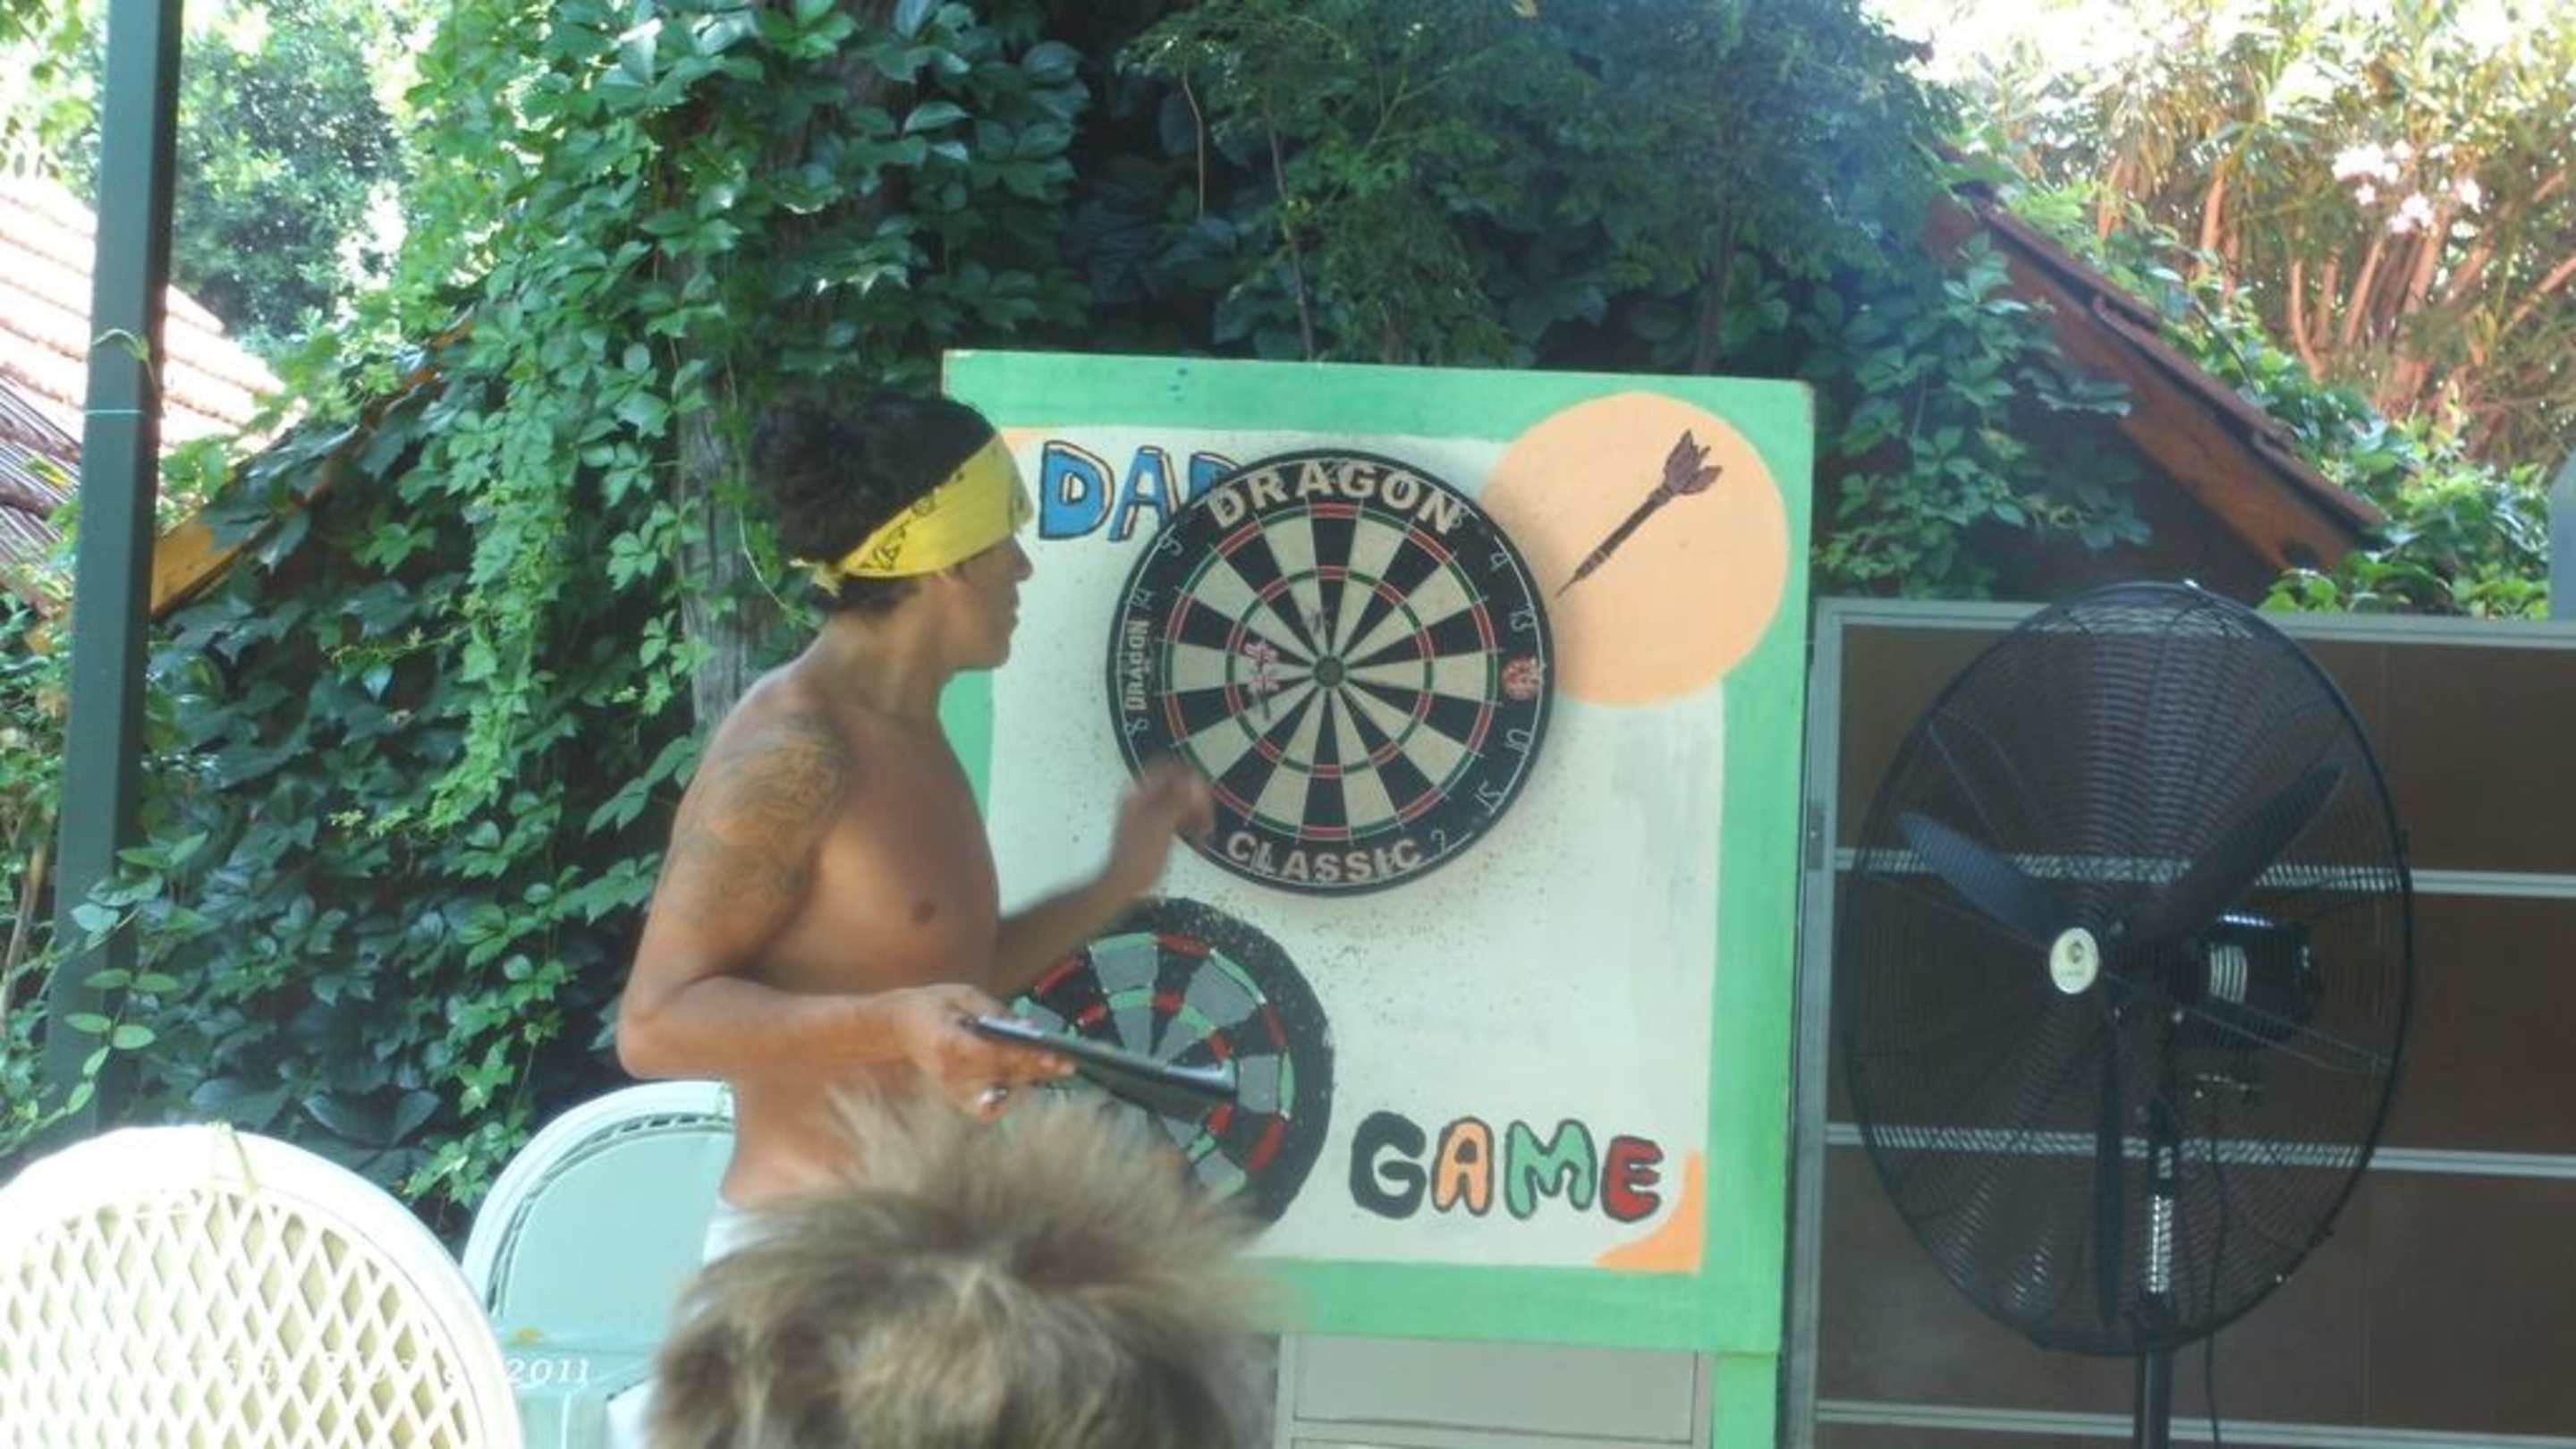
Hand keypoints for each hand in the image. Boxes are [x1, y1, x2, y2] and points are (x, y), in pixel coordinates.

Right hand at [884, 983, 1071, 1119]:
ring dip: (1028, 1081)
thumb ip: (995, 1011)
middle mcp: (952, 1072)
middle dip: (1037, 1069)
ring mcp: (953, 1089)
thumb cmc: (933, 1006)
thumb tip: (1028, 1028)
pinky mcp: (956, 1098)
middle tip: (1067, 1063)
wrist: (899, 1027)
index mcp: (949, 1043)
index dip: (1027, 1056)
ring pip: (1001, 1093)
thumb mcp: (962, 994)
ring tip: (1051, 1068)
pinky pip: (989, 1107)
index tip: (1055, 1055)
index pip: (995, 1055)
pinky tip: (1023, 1082)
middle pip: (1004, 1076)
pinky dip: (1009, 1097)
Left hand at [1105, 757, 1215, 899]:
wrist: (1126, 884)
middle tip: (1207, 814)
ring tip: (1206, 829)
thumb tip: (1192, 781)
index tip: (1201, 787)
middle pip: (1176, 785)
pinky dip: (1190, 824)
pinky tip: (1198, 836)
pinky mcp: (1156, 828)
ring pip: (1180, 801)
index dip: (1186, 774)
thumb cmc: (1137, 858)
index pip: (1164, 768)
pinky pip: (1178, 817)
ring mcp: (1148, 814)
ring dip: (1197, 813)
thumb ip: (1177, 800)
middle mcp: (1142, 800)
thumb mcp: (1160, 825)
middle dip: (1196, 798)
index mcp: (1139, 795)